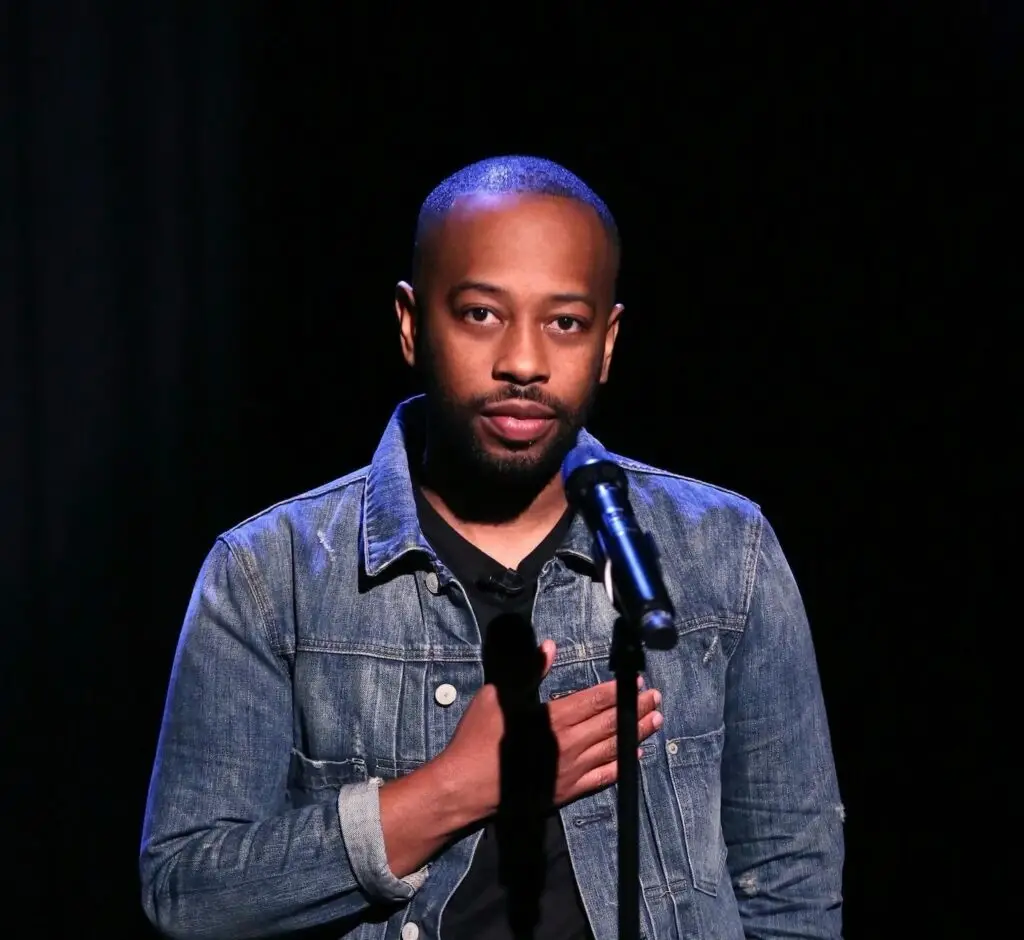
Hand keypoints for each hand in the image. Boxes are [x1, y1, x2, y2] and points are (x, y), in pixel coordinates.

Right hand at [438, 639, 662, 821]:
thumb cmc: (480, 738)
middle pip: (611, 722)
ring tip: (655, 721)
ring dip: (637, 733)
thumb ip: (528, 672)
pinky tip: (634, 757)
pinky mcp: (569, 790)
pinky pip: (603, 776)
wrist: (468, 786)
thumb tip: (549, 647)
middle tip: (656, 698)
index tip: (637, 681)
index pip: (595, 700)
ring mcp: (572, 769)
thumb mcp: (499, 696)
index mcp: (555, 717)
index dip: (618, 690)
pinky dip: (621, 765)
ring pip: (613, 748)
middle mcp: (570, 743)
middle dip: (636, 709)